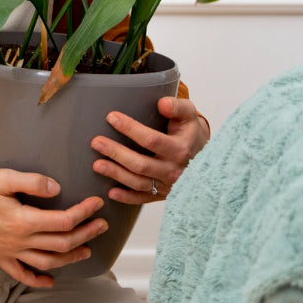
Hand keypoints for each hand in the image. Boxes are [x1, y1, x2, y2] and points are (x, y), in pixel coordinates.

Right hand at [0, 169, 107, 287]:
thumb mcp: (3, 177)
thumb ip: (32, 182)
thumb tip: (57, 188)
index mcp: (22, 220)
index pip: (63, 221)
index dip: (84, 213)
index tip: (97, 203)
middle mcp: (18, 241)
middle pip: (61, 243)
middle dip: (86, 234)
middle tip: (101, 225)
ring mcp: (8, 252)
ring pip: (47, 262)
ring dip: (70, 258)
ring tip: (87, 249)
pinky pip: (21, 274)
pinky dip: (37, 280)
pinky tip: (50, 281)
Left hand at [91, 96, 210, 203]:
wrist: (206, 157)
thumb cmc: (191, 132)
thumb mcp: (189, 115)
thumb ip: (177, 107)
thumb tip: (162, 103)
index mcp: (180, 149)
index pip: (152, 140)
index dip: (131, 129)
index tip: (111, 117)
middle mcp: (174, 170)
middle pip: (141, 164)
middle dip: (117, 153)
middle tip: (96, 142)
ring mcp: (168, 185)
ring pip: (139, 182)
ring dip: (116, 174)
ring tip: (96, 164)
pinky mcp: (163, 195)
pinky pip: (143, 198)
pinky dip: (127, 197)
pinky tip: (111, 192)